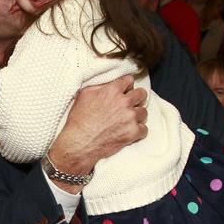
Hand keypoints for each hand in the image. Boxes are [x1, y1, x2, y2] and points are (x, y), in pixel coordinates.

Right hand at [48, 75, 146, 191]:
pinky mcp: (133, 133)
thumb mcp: (84, 95)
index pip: (129, 80)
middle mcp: (124, 102)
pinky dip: (137, 130)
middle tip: (130, 103)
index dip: (126, 85)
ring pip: (144, 111)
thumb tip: (108, 84)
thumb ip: (99, 86)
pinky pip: (144, 129)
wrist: (79, 143)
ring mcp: (130, 118)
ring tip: (127, 119)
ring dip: (137, 115)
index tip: (125, 90)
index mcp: (112, 91)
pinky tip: (128, 130)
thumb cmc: (79, 119)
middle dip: (136, 97)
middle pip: (142, 94)